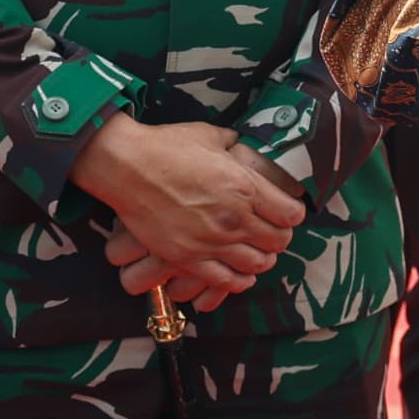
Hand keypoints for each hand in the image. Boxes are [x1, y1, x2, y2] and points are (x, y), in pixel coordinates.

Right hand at [75, 113, 301, 305]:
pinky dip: (237, 280)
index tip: (284, 211)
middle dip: (279, 237)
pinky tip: (239, 273)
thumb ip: (237, 147)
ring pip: (257, 264)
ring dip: (261, 259)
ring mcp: (211, 241)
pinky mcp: (188, 258)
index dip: (292, 214)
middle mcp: (234, 218)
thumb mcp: (211, 137)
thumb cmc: (168, 147)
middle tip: (270, 232)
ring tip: (255, 252)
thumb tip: (247, 149)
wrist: (127, 167)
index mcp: (245, 186)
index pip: (291, 214)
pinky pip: (225, 281)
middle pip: (278, 242)